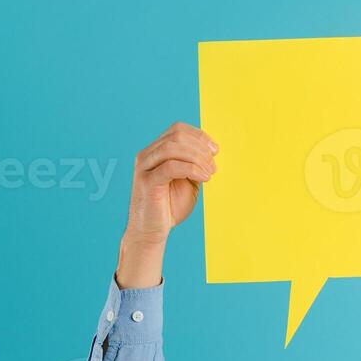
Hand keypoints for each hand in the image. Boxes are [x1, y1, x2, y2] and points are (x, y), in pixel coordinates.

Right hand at [116, 121, 218, 287]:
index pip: (177, 129)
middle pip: (177, 136)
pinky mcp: (147, 181)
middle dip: (201, 148)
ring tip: (209, 173)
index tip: (215, 151)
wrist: (152, 231)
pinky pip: (171, 167)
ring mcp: (145, 167)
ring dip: (198, 158)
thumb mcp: (188, 181)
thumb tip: (211, 152)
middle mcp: (147, 155)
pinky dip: (192, 169)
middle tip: (213, 167)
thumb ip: (196, 165)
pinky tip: (203, 179)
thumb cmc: (169, 206)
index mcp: (156, 151)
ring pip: (173, 148)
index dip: (199, 136)